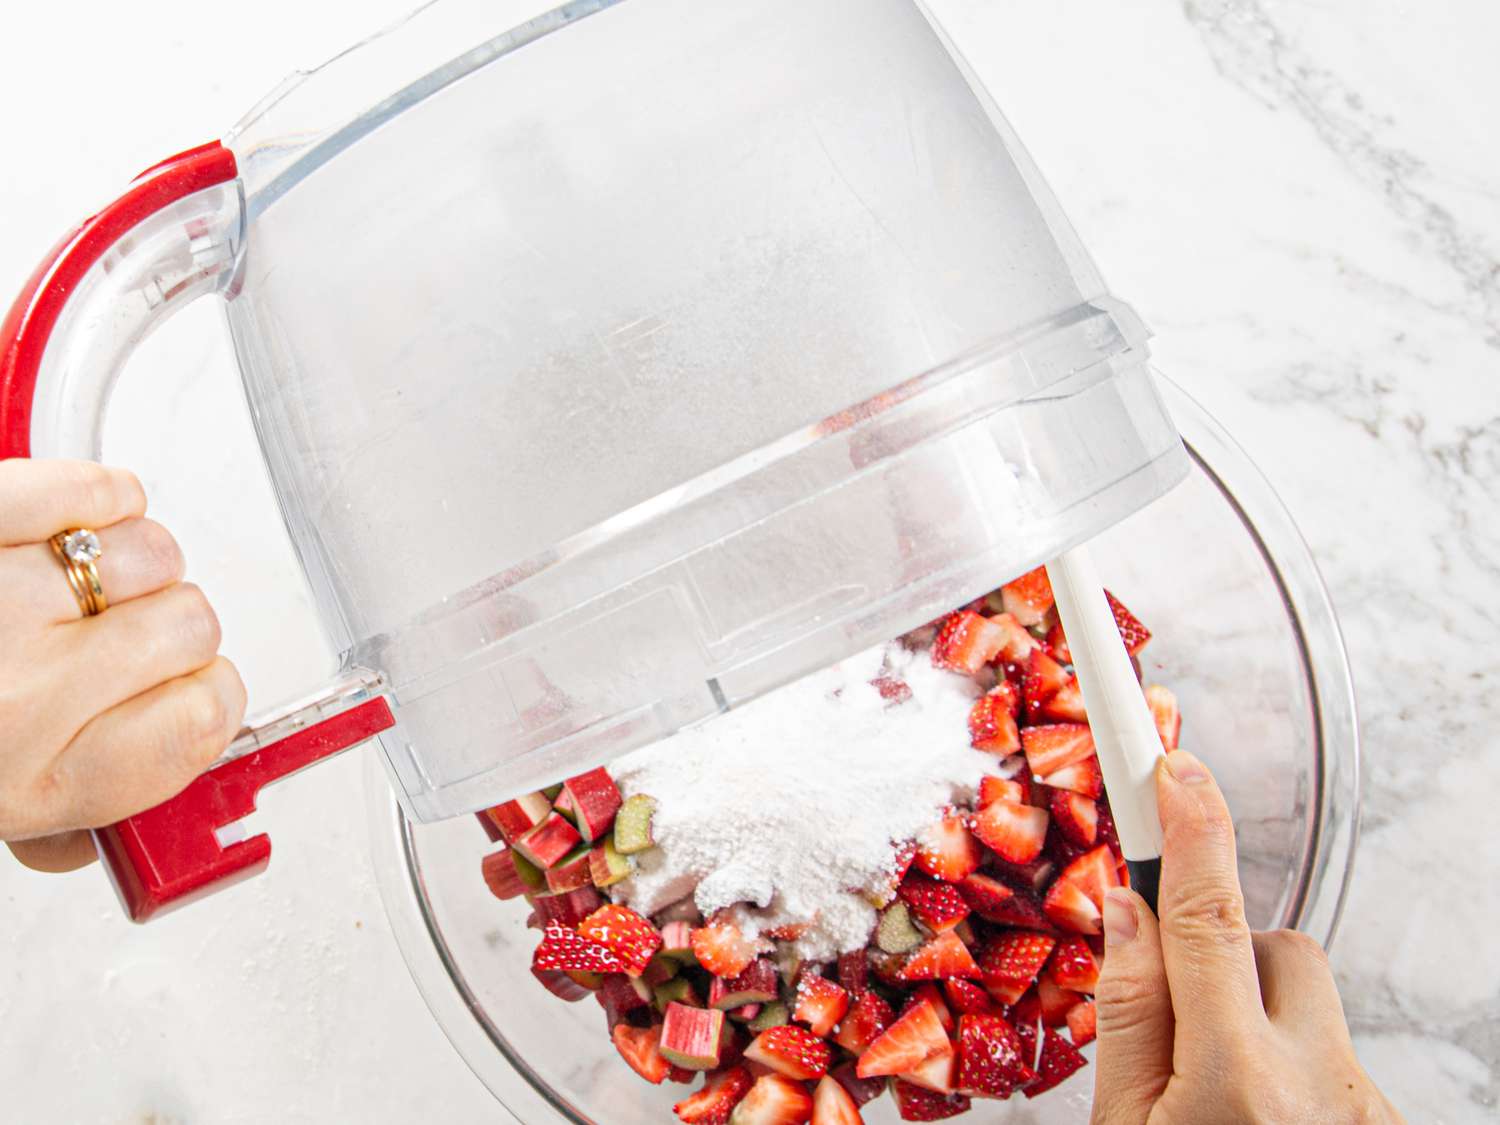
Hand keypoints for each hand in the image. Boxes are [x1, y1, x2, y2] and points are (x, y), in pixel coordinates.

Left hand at [1, 460, 245, 872]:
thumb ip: (52, 825)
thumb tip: (127, 826)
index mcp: (32, 780)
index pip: (205, 719)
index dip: (207, 697)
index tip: (188, 689)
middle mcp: (20, 695)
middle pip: (192, 627)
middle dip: (164, 625)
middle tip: (115, 635)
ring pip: (152, 553)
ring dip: (127, 558)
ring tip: (78, 576)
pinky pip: (94, 489)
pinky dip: (97, 493)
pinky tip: (70, 519)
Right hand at [1091, 749, 1400, 1124]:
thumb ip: (1129, 1016)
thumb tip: (1128, 909)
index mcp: (1236, 1083)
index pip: (1208, 919)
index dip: (1190, 832)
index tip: (1174, 768)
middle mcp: (1321, 1088)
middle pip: (1277, 949)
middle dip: (1224, 958)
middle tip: (1183, 1027)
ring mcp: (1365, 1107)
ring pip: (1307, 1002)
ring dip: (1257, 1019)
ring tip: (1225, 1094)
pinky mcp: (1384, 1120)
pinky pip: (1333, 1052)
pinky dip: (1289, 1066)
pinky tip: (1261, 1116)